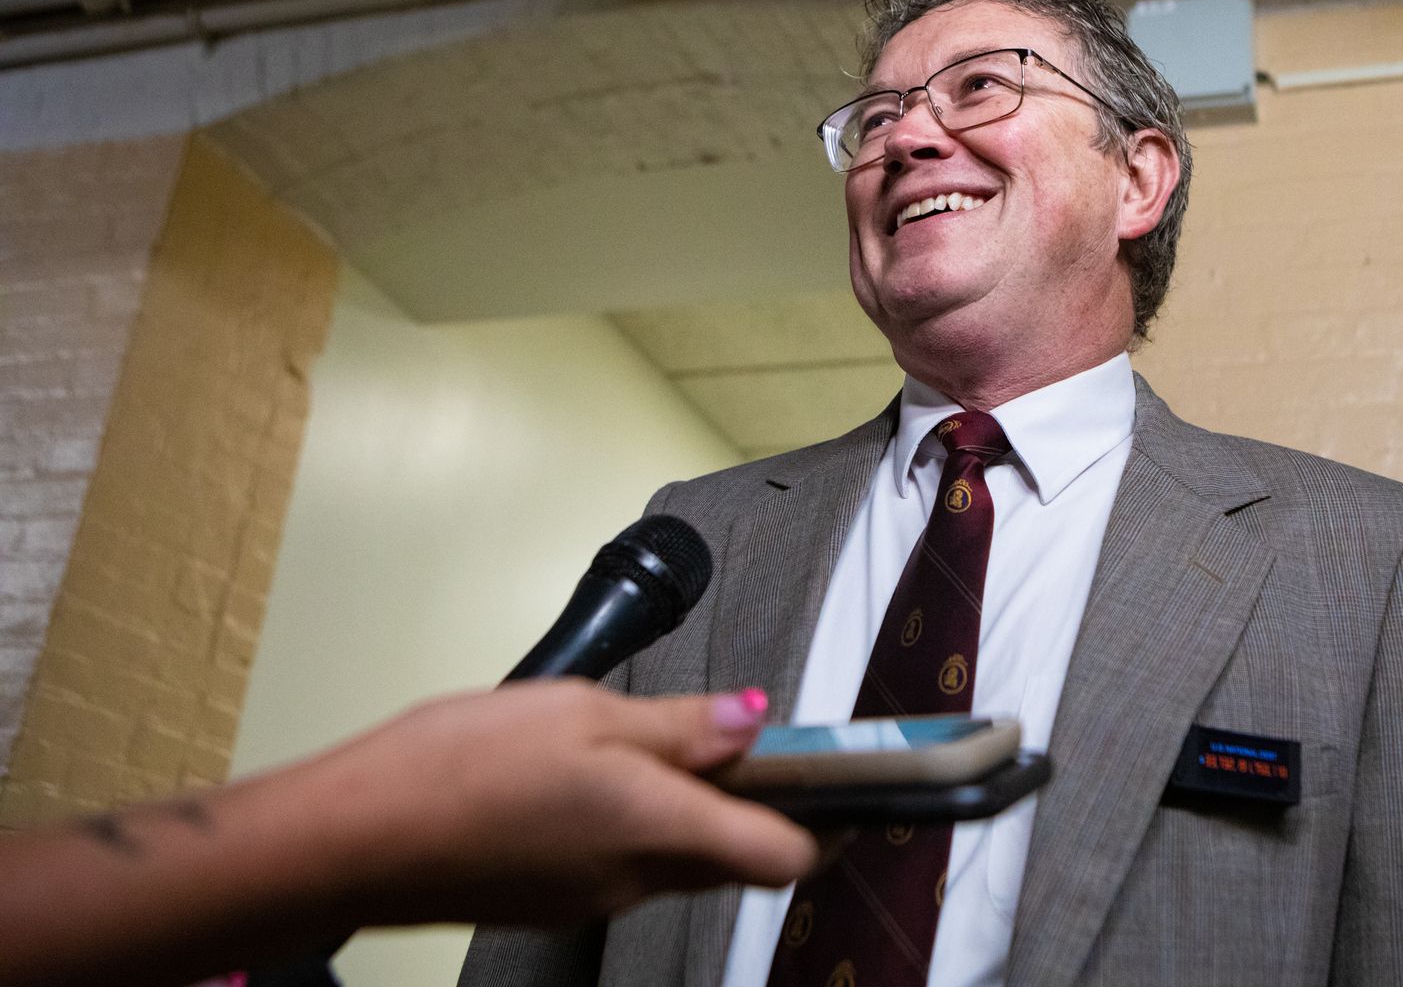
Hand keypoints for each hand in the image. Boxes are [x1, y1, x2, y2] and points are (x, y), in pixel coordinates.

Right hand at [251, 681, 818, 926]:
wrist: (349, 839)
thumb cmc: (457, 766)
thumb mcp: (581, 712)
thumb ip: (678, 725)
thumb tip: (754, 720)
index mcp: (660, 829)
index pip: (785, 856)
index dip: (829, 822)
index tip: (841, 779)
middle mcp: (638, 880)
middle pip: (736, 859)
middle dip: (758, 806)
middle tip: (748, 742)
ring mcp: (595, 898)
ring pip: (679, 860)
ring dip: (691, 810)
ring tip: (660, 742)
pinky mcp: (554, 901)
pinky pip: (623, 865)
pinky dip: (634, 824)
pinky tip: (594, 775)